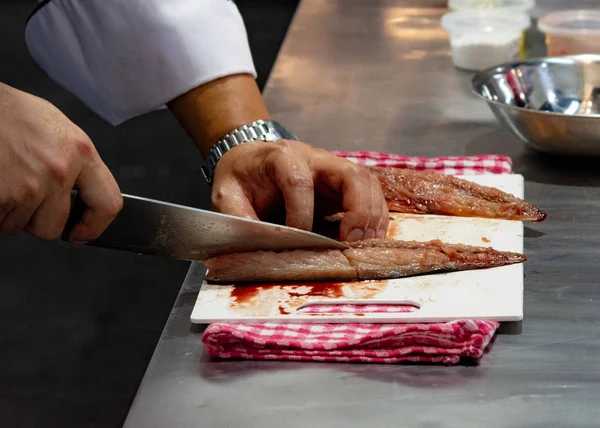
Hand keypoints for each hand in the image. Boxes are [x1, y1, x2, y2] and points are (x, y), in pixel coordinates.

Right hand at [0, 83, 121, 241]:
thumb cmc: (8, 113)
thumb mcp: (56, 129)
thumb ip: (74, 162)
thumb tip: (79, 194)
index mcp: (80, 152)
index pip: (108, 203)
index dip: (94, 226)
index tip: (81, 233)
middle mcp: (59, 172)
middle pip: (53, 227)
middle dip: (35, 221)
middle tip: (23, 198)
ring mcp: (29, 186)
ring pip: (20, 226)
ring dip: (9, 213)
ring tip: (5, 180)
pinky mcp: (2, 196)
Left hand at [211, 140, 388, 240]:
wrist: (251, 160)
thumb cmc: (241, 178)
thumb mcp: (226, 195)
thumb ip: (237, 217)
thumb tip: (258, 244)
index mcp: (282, 157)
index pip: (299, 182)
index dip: (301, 213)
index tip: (297, 238)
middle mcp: (315, 158)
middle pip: (349, 175)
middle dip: (356, 210)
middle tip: (351, 242)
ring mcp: (334, 168)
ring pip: (367, 183)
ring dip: (372, 215)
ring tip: (365, 245)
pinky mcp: (344, 182)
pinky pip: (371, 193)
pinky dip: (376, 217)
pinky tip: (369, 239)